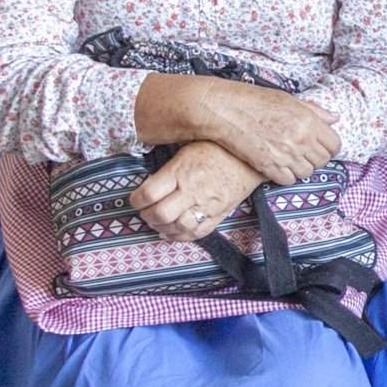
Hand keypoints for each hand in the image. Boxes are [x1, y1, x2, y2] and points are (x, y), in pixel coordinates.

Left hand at [130, 140, 261, 242]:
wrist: (250, 158)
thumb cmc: (215, 149)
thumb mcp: (185, 150)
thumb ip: (167, 170)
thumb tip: (148, 186)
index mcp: (180, 171)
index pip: (148, 194)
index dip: (136, 200)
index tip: (136, 199)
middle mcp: (192, 190)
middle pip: (161, 214)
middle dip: (147, 216)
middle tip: (146, 211)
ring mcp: (207, 205)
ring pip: (177, 227)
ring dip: (162, 228)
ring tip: (159, 222)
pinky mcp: (219, 215)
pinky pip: (197, 233)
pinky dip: (180, 237)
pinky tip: (171, 233)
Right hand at [195, 80, 338, 183]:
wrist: (224, 109)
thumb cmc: (255, 101)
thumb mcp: (289, 100)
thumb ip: (314, 111)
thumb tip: (334, 118)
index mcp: (308, 121)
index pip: (334, 145)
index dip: (329, 147)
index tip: (319, 146)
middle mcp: (300, 139)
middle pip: (322, 161)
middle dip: (315, 158)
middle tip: (302, 153)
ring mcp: (285, 154)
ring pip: (306, 173)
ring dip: (300, 168)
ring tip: (288, 158)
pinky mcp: (268, 165)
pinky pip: (287, 180)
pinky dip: (284, 175)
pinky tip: (277, 165)